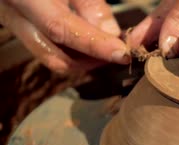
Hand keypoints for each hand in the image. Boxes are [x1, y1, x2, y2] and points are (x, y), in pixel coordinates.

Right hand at [0, 0, 129, 73]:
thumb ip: (88, 1)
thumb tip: (111, 33)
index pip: (60, 28)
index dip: (95, 45)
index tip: (122, 54)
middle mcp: (12, 14)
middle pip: (54, 56)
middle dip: (91, 61)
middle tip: (120, 53)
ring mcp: (12, 23)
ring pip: (51, 56)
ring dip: (84, 59)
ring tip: (110, 48)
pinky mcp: (19, 26)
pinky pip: (48, 47)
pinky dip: (74, 51)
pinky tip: (94, 41)